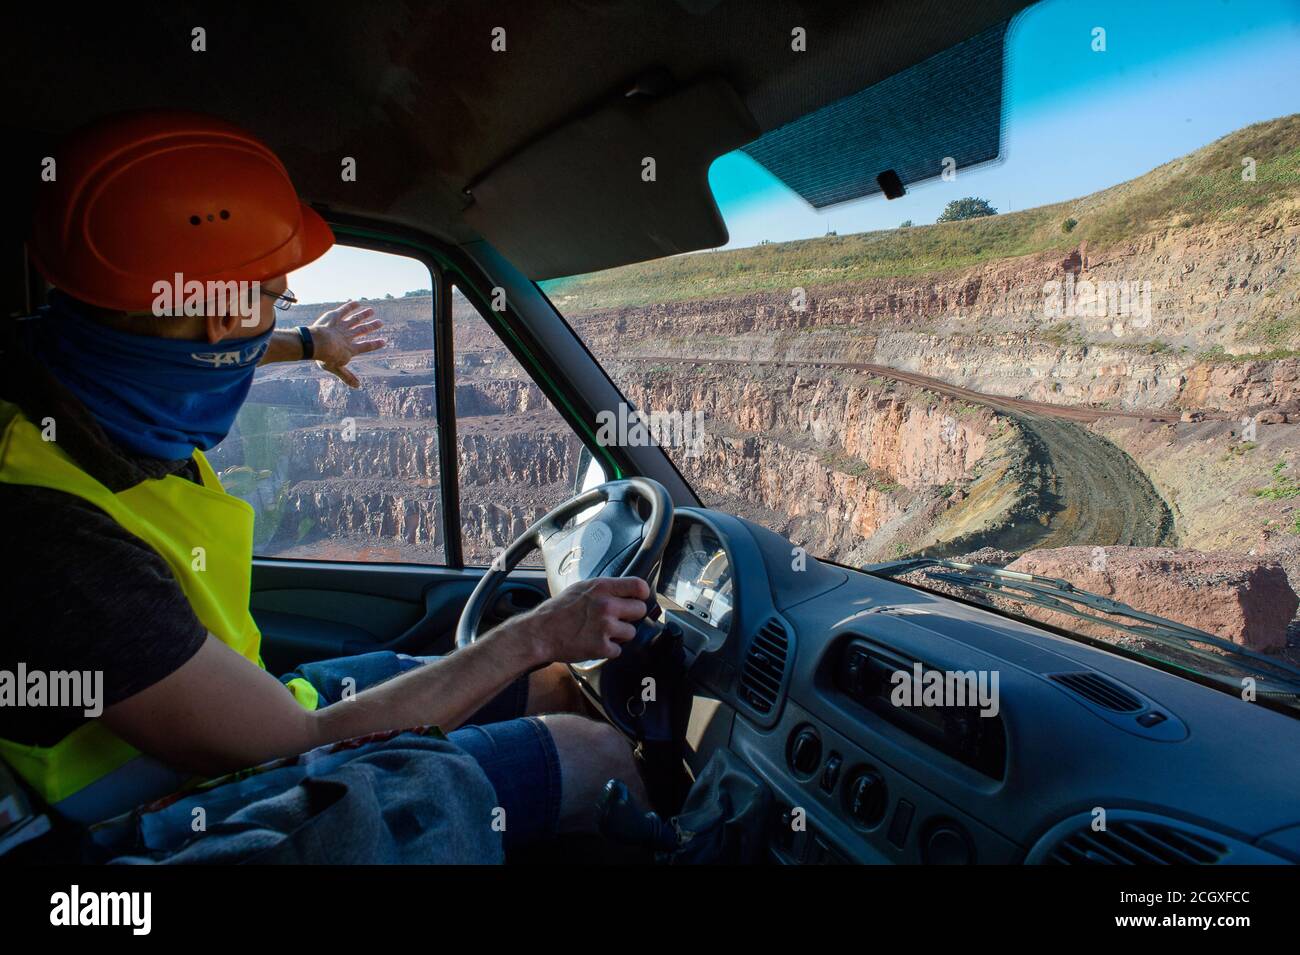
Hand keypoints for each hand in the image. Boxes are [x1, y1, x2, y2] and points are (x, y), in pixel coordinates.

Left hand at [309, 300, 385, 386]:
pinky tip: (356, 302)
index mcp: (350, 349)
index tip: (384, 341)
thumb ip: (347, 376)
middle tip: (380, 323)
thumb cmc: (325, 357)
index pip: (365, 347)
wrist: (316, 344)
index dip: (375, 344)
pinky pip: (344, 310)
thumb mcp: (336, 369)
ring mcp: (342, 326)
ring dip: (364, 315)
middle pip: (363, 330)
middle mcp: (349, 336)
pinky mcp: (334, 317)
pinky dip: (350, 306)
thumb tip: (358, 386)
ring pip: (355, 320)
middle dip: (372, 326)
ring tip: (371, 311)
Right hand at [510, 577, 651, 664]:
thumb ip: (604, 589)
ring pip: (631, 632)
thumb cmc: (558, 610)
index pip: (639, 586)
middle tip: (618, 619)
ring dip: (620, 635)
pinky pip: (618, 650)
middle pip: (640, 610)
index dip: (642, 594)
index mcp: (602, 588)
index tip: (639, 599)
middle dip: (631, 616)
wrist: (540, 633)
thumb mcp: (581, 588)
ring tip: (603, 633)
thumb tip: (625, 591)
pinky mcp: (601, 647)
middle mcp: (606, 605)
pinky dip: (609, 650)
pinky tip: (596, 644)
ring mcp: (605, 627)